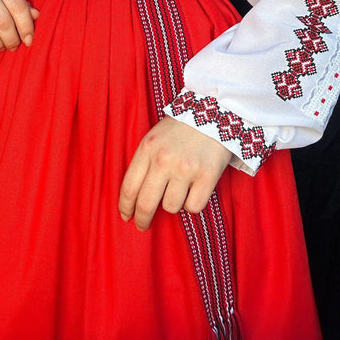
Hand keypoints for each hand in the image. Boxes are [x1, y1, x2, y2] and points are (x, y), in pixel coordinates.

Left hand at [118, 116, 231, 230]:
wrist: (214, 113)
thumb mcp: (154, 138)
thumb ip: (144, 163)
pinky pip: (193, 207)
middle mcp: (164, 161)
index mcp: (147, 149)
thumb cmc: (181, 128)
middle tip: (142, 226)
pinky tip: (195, 190)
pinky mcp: (207, 176)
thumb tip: (134, 196)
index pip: (129, 187)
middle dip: (142, 220)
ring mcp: (186, 169)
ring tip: (180, 189)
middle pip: (146, 203)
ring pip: (171, 207)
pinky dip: (193, 203)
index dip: (125, 207)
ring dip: (173, 203)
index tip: (126, 216)